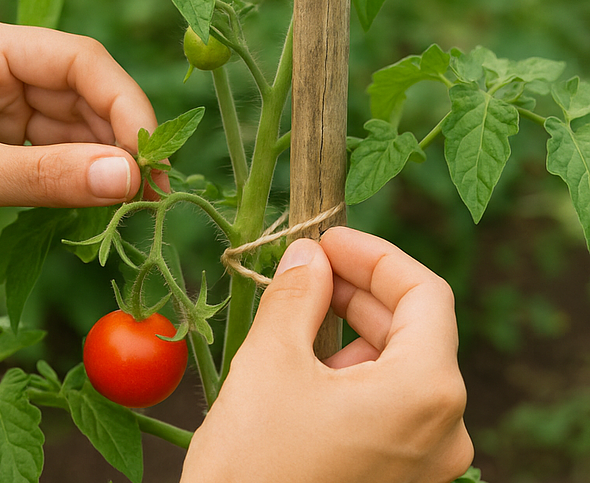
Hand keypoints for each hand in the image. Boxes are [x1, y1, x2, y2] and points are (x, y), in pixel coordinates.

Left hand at [0, 15, 158, 300]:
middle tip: (155, 189)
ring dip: (105, 165)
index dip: (122, 105)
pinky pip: (54, 162)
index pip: (75, 61)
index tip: (150, 156)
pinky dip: (79, 182)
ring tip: (137, 203)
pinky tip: (102, 203)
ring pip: (73, 131)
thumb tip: (129, 178)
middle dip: (120, 140)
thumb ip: (46, 176)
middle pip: (81, 95)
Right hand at [181, 227, 472, 482]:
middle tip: (305, 270)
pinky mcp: (400, 480)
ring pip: (398, 370)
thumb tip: (307, 254)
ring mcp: (425, 462)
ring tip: (295, 318)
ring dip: (350, 333)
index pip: (424, 294)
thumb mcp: (270, 362)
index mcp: (426, 393)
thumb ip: (297, 295)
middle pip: (414, 330)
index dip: (375, 255)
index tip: (328, 238)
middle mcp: (443, 430)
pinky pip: (387, 408)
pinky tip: (304, 367)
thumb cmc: (254, 464)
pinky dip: (350, 375)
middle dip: (358, 292)